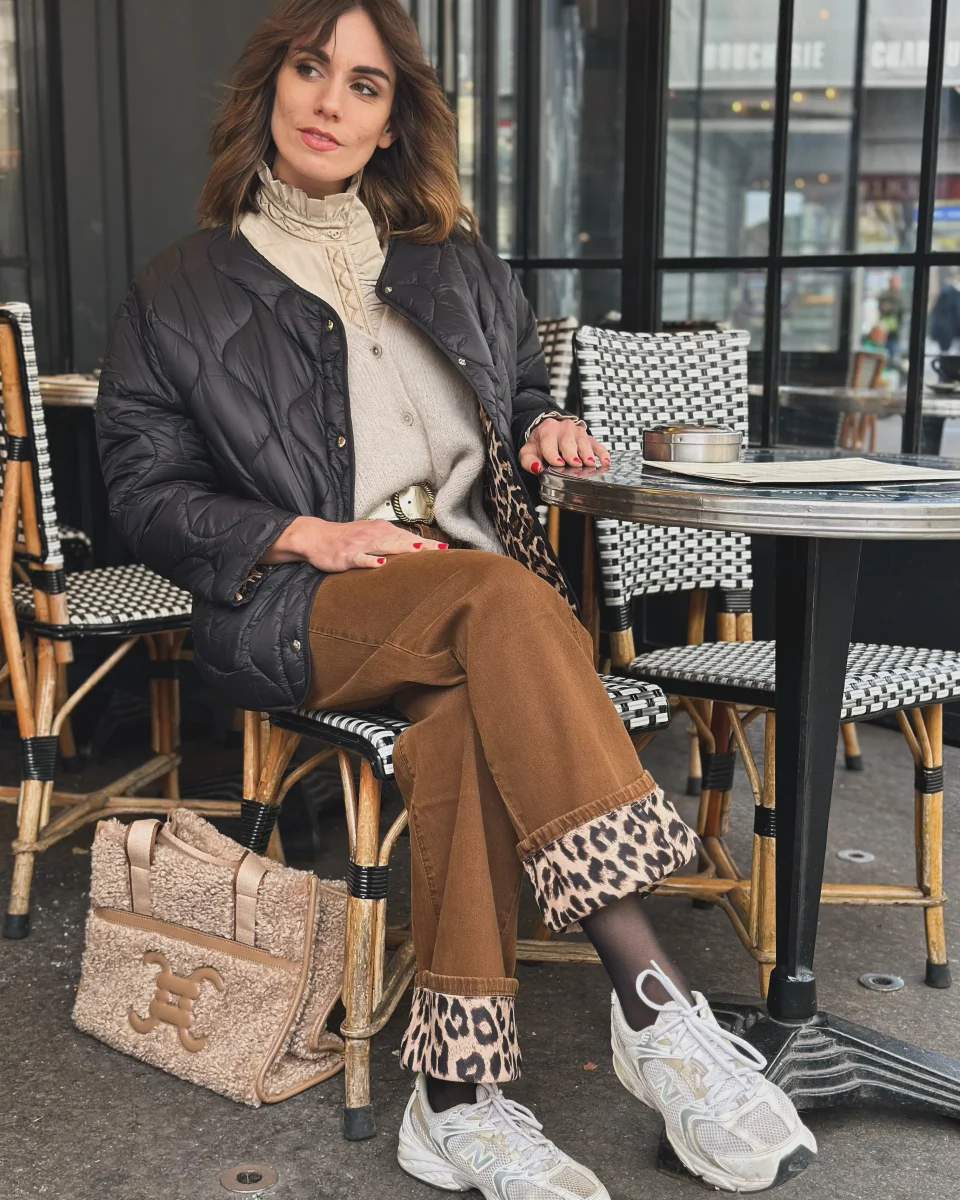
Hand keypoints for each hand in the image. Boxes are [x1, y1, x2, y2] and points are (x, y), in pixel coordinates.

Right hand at [260, 517, 446, 571]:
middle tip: (442, 552)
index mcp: (382, 530)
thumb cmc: (347, 539)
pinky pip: (361, 558)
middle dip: (423, 546)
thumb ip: (393, 543)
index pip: (409, 538)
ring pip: (385, 547)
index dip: (428, 544)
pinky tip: (382, 565)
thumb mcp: (371, 537)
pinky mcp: (347, 555)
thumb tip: (417, 549)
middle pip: (403, 541)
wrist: (316, 536)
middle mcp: (374, 534)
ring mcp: (361, 545)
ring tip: (420, 551)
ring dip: (403, 549)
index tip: (447, 550)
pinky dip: (371, 561)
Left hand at [518, 417, 610, 474]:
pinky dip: (602, 453)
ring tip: (590, 463)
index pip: (550, 445)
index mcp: (547, 431)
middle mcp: (564, 429)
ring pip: (584, 443)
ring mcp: (578, 432)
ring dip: (587, 454)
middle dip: (572, 454)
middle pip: (569, 443)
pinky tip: (605, 461)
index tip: (558, 463)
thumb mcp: (528, 451)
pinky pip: (597, 445)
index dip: (553, 455)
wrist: (549, 428)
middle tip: (575, 464)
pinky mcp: (588, 438)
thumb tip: (537, 468)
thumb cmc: (540, 443)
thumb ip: (529, 461)